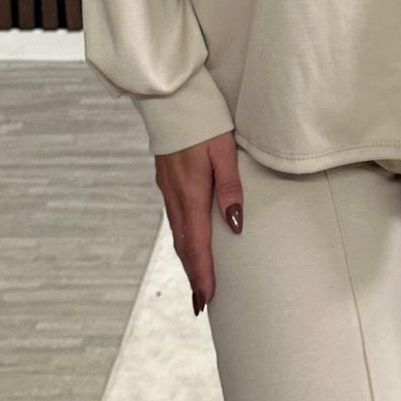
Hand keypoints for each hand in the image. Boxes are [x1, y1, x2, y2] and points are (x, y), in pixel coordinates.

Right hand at [154, 129, 243, 314]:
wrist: (171, 99)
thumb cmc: (204, 121)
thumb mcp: (224, 152)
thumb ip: (231, 187)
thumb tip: (234, 224)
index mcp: (190, 193)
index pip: (196, 244)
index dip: (202, 273)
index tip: (206, 298)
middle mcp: (175, 196)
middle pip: (183, 245)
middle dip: (193, 274)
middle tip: (201, 301)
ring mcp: (167, 189)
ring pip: (177, 233)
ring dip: (187, 258)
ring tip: (198, 279)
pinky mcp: (166, 181)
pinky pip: (174, 218)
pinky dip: (182, 238)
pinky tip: (189, 242)